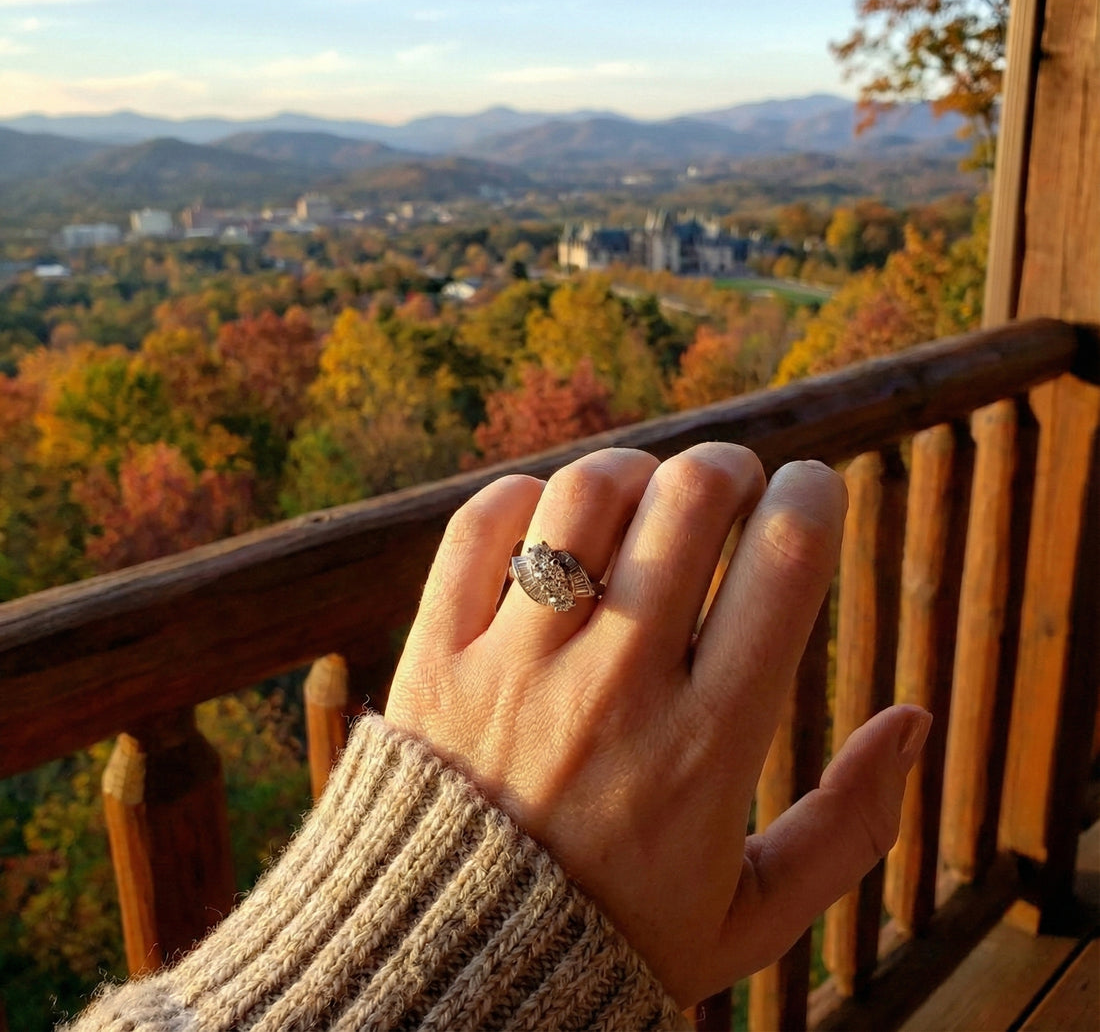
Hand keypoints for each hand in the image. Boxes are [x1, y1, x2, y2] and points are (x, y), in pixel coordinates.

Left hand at [385, 444, 928, 1006]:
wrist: (452, 965)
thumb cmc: (616, 933)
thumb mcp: (754, 913)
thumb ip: (852, 825)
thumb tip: (913, 720)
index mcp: (707, 745)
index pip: (784, 563)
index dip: (813, 497)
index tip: (811, 491)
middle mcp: (613, 689)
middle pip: (690, 499)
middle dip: (730, 466)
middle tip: (732, 484)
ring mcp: (515, 665)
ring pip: (587, 494)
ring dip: (633, 470)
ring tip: (644, 495)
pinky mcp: (439, 654)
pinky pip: (482, 525)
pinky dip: (527, 497)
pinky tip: (552, 523)